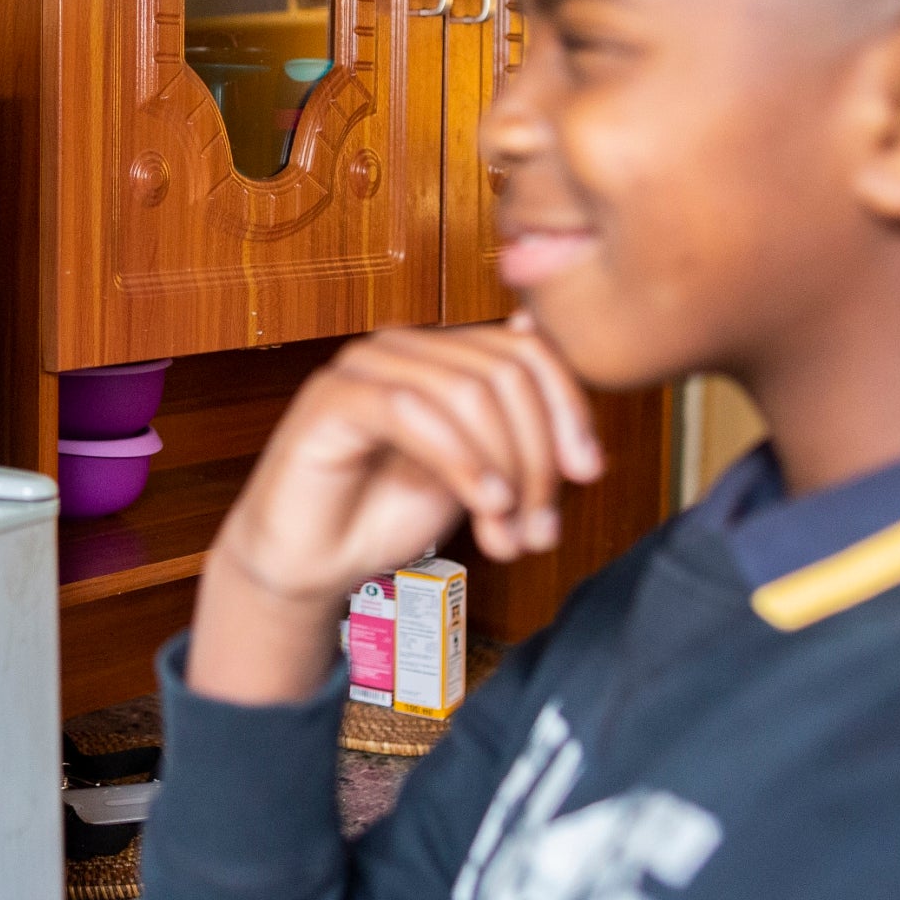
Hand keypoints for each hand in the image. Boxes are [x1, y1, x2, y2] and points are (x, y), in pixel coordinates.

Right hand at [187, 316, 600, 705]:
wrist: (312, 562)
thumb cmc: (386, 513)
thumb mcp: (475, 469)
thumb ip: (511, 420)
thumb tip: (540, 337)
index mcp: (439, 353)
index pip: (526, 352)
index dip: (569, 409)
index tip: (588, 474)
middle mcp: (403, 346)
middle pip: (504, 375)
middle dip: (537, 457)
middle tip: (540, 528)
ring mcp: (363, 366)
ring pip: (466, 391)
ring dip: (504, 471)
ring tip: (508, 534)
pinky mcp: (330, 398)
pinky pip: (410, 412)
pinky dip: (460, 461)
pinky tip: (483, 505)